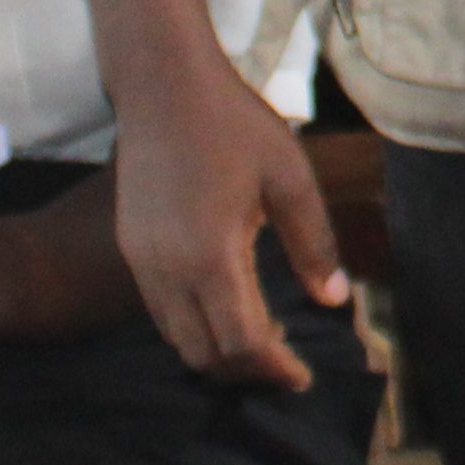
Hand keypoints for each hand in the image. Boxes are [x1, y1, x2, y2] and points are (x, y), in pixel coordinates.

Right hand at [111, 68, 340, 392]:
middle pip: (204, 354)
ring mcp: (143, 262)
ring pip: (177, 339)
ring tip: (261, 343)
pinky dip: (193, 328)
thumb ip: (313, 243)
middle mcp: (168, 269)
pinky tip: (226, 309)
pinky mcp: (131, 250)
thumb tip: (333, 299)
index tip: (301, 378)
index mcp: (211, 254)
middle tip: (285, 368)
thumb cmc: (233, 124)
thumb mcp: (290, 177)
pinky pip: (161, 312)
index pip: (242, 341)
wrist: (163, 85)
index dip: (274, 369)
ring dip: (217, 353)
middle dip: (247, 372)